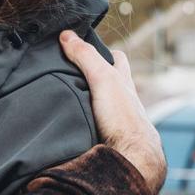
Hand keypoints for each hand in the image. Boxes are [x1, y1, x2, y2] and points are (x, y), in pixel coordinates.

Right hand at [60, 30, 165, 194]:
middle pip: (108, 82)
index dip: (105, 51)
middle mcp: (122, 100)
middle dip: (92, 78)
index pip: (117, 59)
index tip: (85, 47)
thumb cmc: (124, 118)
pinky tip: (69, 124)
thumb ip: (85, 56)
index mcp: (124, 82)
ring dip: (85, 103)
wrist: (131, 159)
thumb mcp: (103, 78)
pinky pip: (92, 125)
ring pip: (100, 105)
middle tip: (69, 74)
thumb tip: (67, 35)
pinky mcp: (106, 140)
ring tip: (62, 100)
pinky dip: (82, 123)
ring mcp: (115, 121)